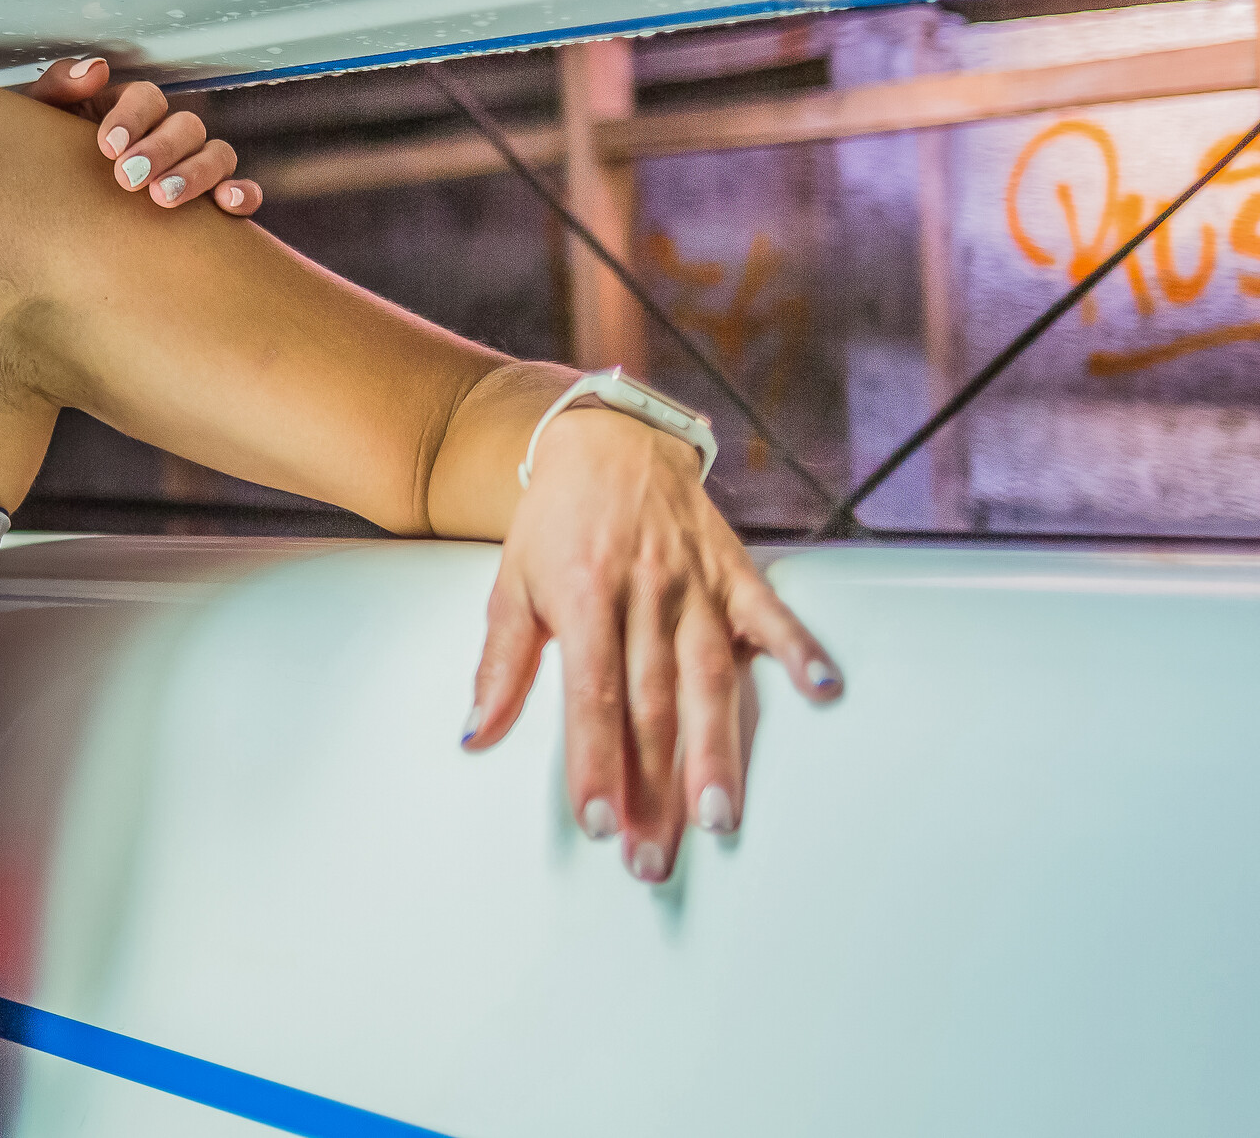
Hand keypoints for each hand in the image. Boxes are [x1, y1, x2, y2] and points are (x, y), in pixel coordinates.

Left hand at [18, 57, 261, 213]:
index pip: (146, 98)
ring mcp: (191, 166)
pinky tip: (228, 205)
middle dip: (160, 150)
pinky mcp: (208, 202)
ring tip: (162, 198)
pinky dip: (242, 194)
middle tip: (128, 178)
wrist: (40, 211)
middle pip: (186, 126)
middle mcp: (165, 134)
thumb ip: (57, 88)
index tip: (108, 146)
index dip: (132, 117)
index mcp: (128, 110)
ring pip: (217, 155)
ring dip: (197, 174)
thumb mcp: (37, 121)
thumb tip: (96, 69)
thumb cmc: (40, 160)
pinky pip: (240, 192)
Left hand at [459, 406, 841, 880]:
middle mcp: (644, 597)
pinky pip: (771, 615)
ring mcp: (695, 586)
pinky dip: (800, 650)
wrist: (607, 439)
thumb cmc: (555, 522)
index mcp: (583, 600)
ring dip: (718, 752)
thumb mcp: (511, 585)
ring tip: (721, 818)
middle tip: (654, 859)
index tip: (598, 824)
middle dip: (653, 790)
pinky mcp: (735, 572)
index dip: (594, 764)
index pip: (590, 698)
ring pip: (711, 679)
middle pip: (652, 708)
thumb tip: (475, 736)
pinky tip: (824, 692)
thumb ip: (500, 665)